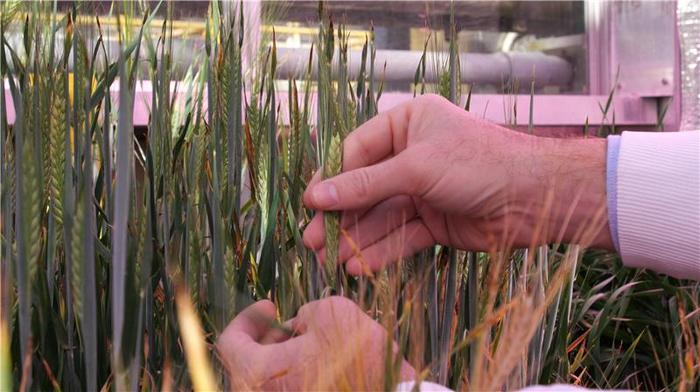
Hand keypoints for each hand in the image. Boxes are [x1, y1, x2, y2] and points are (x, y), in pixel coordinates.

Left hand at [216, 296, 414, 389]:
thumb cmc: (359, 356)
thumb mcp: (331, 311)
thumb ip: (303, 312)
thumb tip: (297, 324)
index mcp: (258, 372)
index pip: (230, 343)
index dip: (248, 318)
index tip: (270, 305)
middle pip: (245, 364)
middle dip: (266, 336)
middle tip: (289, 321)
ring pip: (266, 379)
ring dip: (280, 355)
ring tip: (309, 339)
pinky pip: (284, 390)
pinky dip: (293, 373)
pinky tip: (318, 360)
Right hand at [303, 94, 611, 274]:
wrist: (536, 198)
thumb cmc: (478, 164)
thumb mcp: (416, 169)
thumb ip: (364, 186)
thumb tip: (314, 198)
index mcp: (407, 125)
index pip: (357, 152)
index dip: (333, 180)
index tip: (311, 205)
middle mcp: (412, 155)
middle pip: (365, 188)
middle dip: (341, 215)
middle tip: (313, 240)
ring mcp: (423, 190)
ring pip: (381, 216)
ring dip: (356, 238)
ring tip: (329, 260)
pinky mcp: (435, 222)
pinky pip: (401, 236)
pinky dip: (381, 251)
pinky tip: (359, 266)